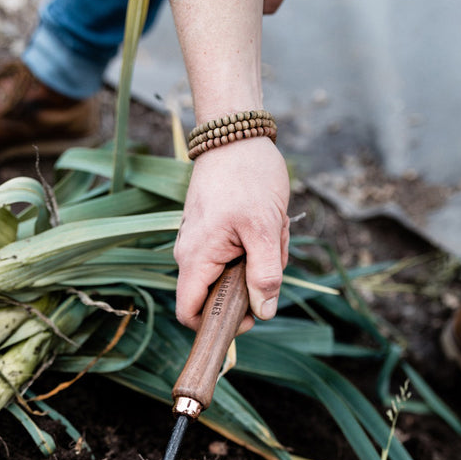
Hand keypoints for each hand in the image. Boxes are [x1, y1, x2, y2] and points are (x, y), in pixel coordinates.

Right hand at [174, 136, 289, 331]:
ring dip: (256, 262)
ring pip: (229, 274)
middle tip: (271, 255)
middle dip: (250, 285)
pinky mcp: (208, 232)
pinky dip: (253, 247)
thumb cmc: (249, 177)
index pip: (190, 314)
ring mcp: (197, 242)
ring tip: (270, 231)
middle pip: (216, 295)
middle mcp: (188, 254)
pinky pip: (231, 254)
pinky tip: (265, 224)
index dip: (217, 325)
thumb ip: (265, 275)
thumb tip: (264, 312)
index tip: (249, 315)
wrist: (235, 134)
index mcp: (195, 258)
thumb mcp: (266, 229)